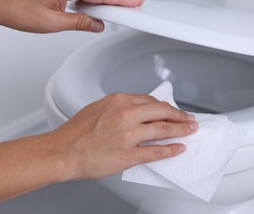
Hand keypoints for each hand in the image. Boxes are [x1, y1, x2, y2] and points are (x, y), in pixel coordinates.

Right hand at [52, 93, 197, 179]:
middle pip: (162, 111)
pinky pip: (156, 151)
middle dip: (179, 115)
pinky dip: (171, 149)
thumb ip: (120, 107)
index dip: (166, 106)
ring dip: (181, 130)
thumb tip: (138, 110)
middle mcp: (125, 114)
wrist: (62, 151)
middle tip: (189, 118)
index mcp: (118, 100)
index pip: (151, 100)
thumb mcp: (98, 108)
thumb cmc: (76, 132)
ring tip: (190, 130)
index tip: (172, 110)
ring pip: (163, 129)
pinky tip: (179, 148)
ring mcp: (128, 135)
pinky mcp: (128, 154)